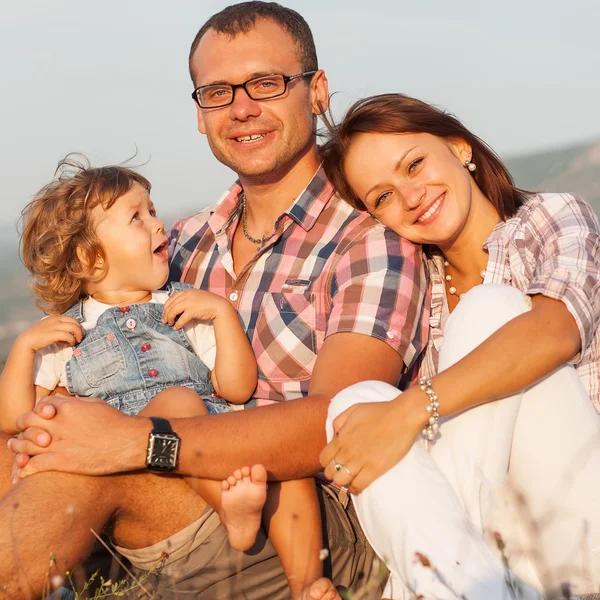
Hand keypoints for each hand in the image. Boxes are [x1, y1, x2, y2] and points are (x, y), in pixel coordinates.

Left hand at [7, 396, 149, 477]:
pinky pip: (32, 466)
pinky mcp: (62, 461)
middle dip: (22, 427)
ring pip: (24, 445)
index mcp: (68, 407)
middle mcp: (60, 423)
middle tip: (21, 434)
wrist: (129, 442)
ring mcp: (59, 443)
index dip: (35, 412)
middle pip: (27, 422)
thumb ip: (76, 402)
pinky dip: (24, 471)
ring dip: (17, 448)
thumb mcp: (96, 404)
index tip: (36, 419)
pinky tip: (23, 474)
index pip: (39, 405)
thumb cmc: (116, 422)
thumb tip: (63, 401)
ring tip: (15, 451)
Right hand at [16, 315, 84, 351]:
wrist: (27, 341)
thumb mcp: (49, 327)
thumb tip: (70, 334)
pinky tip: (69, 344)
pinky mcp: (54, 334)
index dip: (77, 326)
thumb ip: (59, 328)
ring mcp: (55, 326)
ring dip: (78, 335)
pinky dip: (71, 340)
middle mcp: (56, 319)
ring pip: (74, 328)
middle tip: (79, 337)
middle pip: (75, 322)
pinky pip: (68, 336)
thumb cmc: (38, 335)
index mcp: (56, 317)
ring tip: (76, 341)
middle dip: (80, 330)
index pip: (72, 319)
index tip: (77, 333)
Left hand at [162, 289, 232, 329]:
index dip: (166, 306)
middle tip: (165, 321)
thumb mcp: (197, 297)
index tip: (165, 312)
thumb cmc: (210, 302)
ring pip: (173, 311)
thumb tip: (178, 308)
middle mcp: (186, 295)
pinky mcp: (192, 311)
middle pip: (170, 304)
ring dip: (169, 318)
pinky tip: (177, 327)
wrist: (219, 306)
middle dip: (165, 313)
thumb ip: (188, 299)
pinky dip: (178, 324)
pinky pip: (181, 319)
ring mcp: (189, 303)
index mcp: (187, 291)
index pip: (172, 298)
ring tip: (170, 324)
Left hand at [320, 388, 424, 493]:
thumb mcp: (353, 409)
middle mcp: (347, 451)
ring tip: (351, 478)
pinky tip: (358, 485)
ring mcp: (360, 461)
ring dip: (344, 481)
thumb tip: (334, 435)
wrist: (402, 416)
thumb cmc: (379, 411)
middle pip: (330, 472)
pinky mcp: (374, 469)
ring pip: (340, 481)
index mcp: (341, 437)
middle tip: (342, 472)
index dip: (327, 462)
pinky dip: (355, 488)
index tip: (334, 463)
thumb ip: (339, 421)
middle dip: (333, 473)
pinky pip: (358, 486)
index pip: (323, 458)